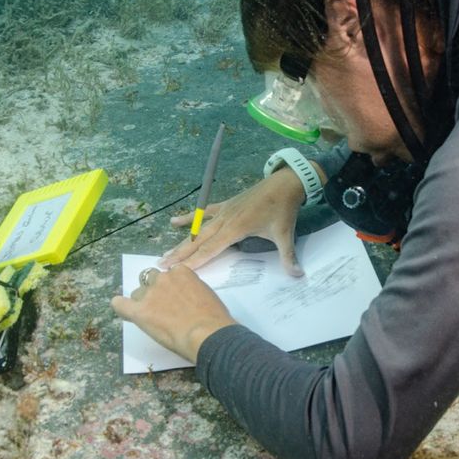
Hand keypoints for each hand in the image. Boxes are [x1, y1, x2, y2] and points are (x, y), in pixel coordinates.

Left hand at [111, 266, 236, 362]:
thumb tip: (186, 299)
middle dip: (154, 291)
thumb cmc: (215, 319)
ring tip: (152, 318)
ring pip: (137, 293)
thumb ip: (192, 291)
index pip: (168, 274)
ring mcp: (150, 294)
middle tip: (163, 308)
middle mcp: (164, 278)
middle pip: (150, 280)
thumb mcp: (207, 295)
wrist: (208, 334)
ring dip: (142, 302)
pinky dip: (120, 307)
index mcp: (182, 272)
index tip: (173, 297)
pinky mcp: (139, 311)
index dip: (169, 287)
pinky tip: (124, 311)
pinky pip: (120, 304)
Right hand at [160, 166, 318, 276]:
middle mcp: (225, 220)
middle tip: (162, 265)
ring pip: (198, 229)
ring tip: (165, 253)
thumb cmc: (283, 209)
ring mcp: (224, 211)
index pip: (211, 249)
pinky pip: (204, 213)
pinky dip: (190, 218)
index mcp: (236, 228)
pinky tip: (173, 221)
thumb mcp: (286, 234)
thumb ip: (288, 256)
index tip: (179, 271)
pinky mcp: (226, 205)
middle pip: (199, 240)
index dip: (195, 261)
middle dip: (180, 254)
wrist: (284, 183)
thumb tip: (297, 275)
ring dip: (182, 241)